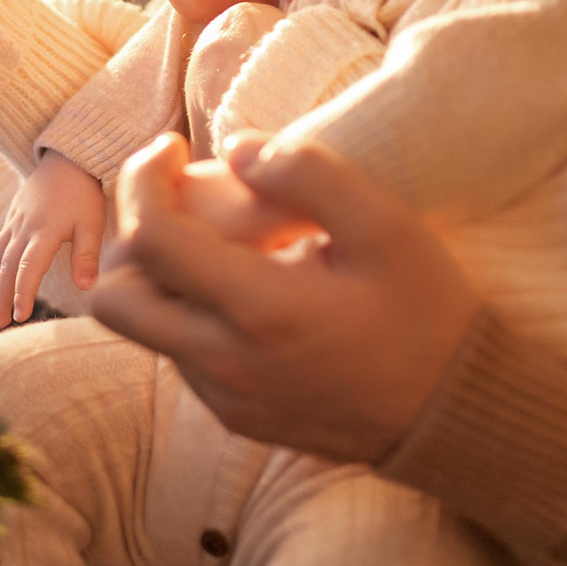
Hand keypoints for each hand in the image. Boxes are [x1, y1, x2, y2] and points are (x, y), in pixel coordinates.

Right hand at [0, 153, 106, 326]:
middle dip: (1, 298)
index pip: (28, 268)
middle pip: (6, 268)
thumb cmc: (85, 192)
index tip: (20, 316)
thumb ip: (86, 254)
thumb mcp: (92, 223)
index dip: (22, 293)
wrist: (67, 157)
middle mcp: (24, 228)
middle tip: (0, 325)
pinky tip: (0, 278)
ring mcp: (15, 221)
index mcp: (44, 231)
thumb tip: (86, 287)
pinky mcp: (13, 216)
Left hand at [91, 133, 480, 462]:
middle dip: (126, 236)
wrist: (454, 415)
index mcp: (260, 310)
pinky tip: (244, 288)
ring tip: (217, 240)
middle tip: (171, 200)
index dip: (142, 180)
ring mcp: (225, 397)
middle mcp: (225, 363)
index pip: (150, 239)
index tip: (170, 148)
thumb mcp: (386, 225)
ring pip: (144, 331)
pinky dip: (188, 313)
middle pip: (112, 300)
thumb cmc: (427, 311)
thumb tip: (236, 148)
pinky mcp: (235, 417)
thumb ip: (308, 173)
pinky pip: (181, 356)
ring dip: (158, 277)